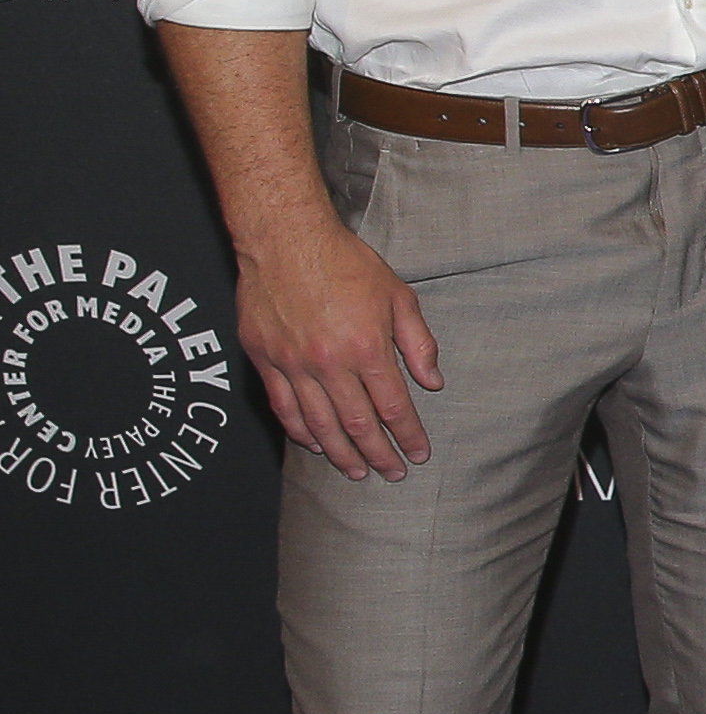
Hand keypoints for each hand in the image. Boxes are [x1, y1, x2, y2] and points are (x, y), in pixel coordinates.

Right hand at [235, 215, 440, 479]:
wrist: (285, 239)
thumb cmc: (345, 263)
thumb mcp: (398, 295)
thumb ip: (418, 343)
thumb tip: (433, 383)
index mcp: (366, 348)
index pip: (393, 407)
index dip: (408, 436)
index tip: (418, 455)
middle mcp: (329, 363)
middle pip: (358, 424)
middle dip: (379, 455)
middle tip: (392, 474)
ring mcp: (292, 364)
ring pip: (318, 424)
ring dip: (340, 454)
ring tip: (357, 472)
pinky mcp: (264, 359)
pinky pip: (283, 407)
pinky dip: (299, 432)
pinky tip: (314, 445)